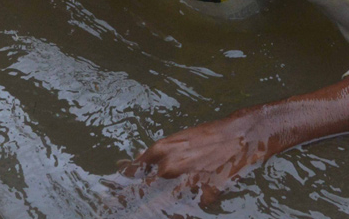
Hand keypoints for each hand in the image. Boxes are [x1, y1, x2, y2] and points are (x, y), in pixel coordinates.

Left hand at [119, 109, 268, 204]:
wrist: (239, 137)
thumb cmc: (206, 137)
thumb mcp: (177, 140)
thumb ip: (157, 153)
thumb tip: (135, 161)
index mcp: (161, 149)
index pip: (133, 170)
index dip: (120, 184)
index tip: (108, 194)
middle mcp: (170, 167)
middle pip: (142, 191)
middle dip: (127, 201)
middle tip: (111, 209)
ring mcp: (185, 182)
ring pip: (161, 205)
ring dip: (152, 209)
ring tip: (139, 213)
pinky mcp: (203, 196)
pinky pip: (186, 210)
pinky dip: (181, 213)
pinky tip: (177, 214)